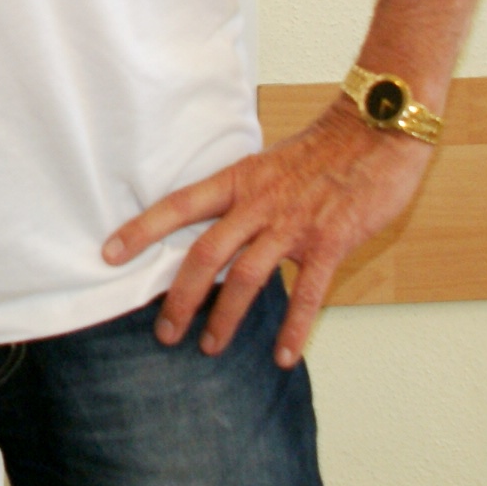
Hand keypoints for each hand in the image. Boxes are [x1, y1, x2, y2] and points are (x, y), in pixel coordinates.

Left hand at [104, 103, 433, 368]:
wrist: (377, 129)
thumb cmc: (325, 148)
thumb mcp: (270, 162)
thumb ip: (245, 193)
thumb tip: (220, 223)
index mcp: (240, 180)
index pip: (179, 205)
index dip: (142, 229)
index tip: (109, 254)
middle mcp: (259, 203)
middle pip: (206, 253)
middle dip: (180, 297)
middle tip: (164, 333)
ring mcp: (294, 224)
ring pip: (247, 278)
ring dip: (225, 317)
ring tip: (211, 348)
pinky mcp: (331, 241)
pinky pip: (308, 293)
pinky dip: (294, 328)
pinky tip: (283, 356)